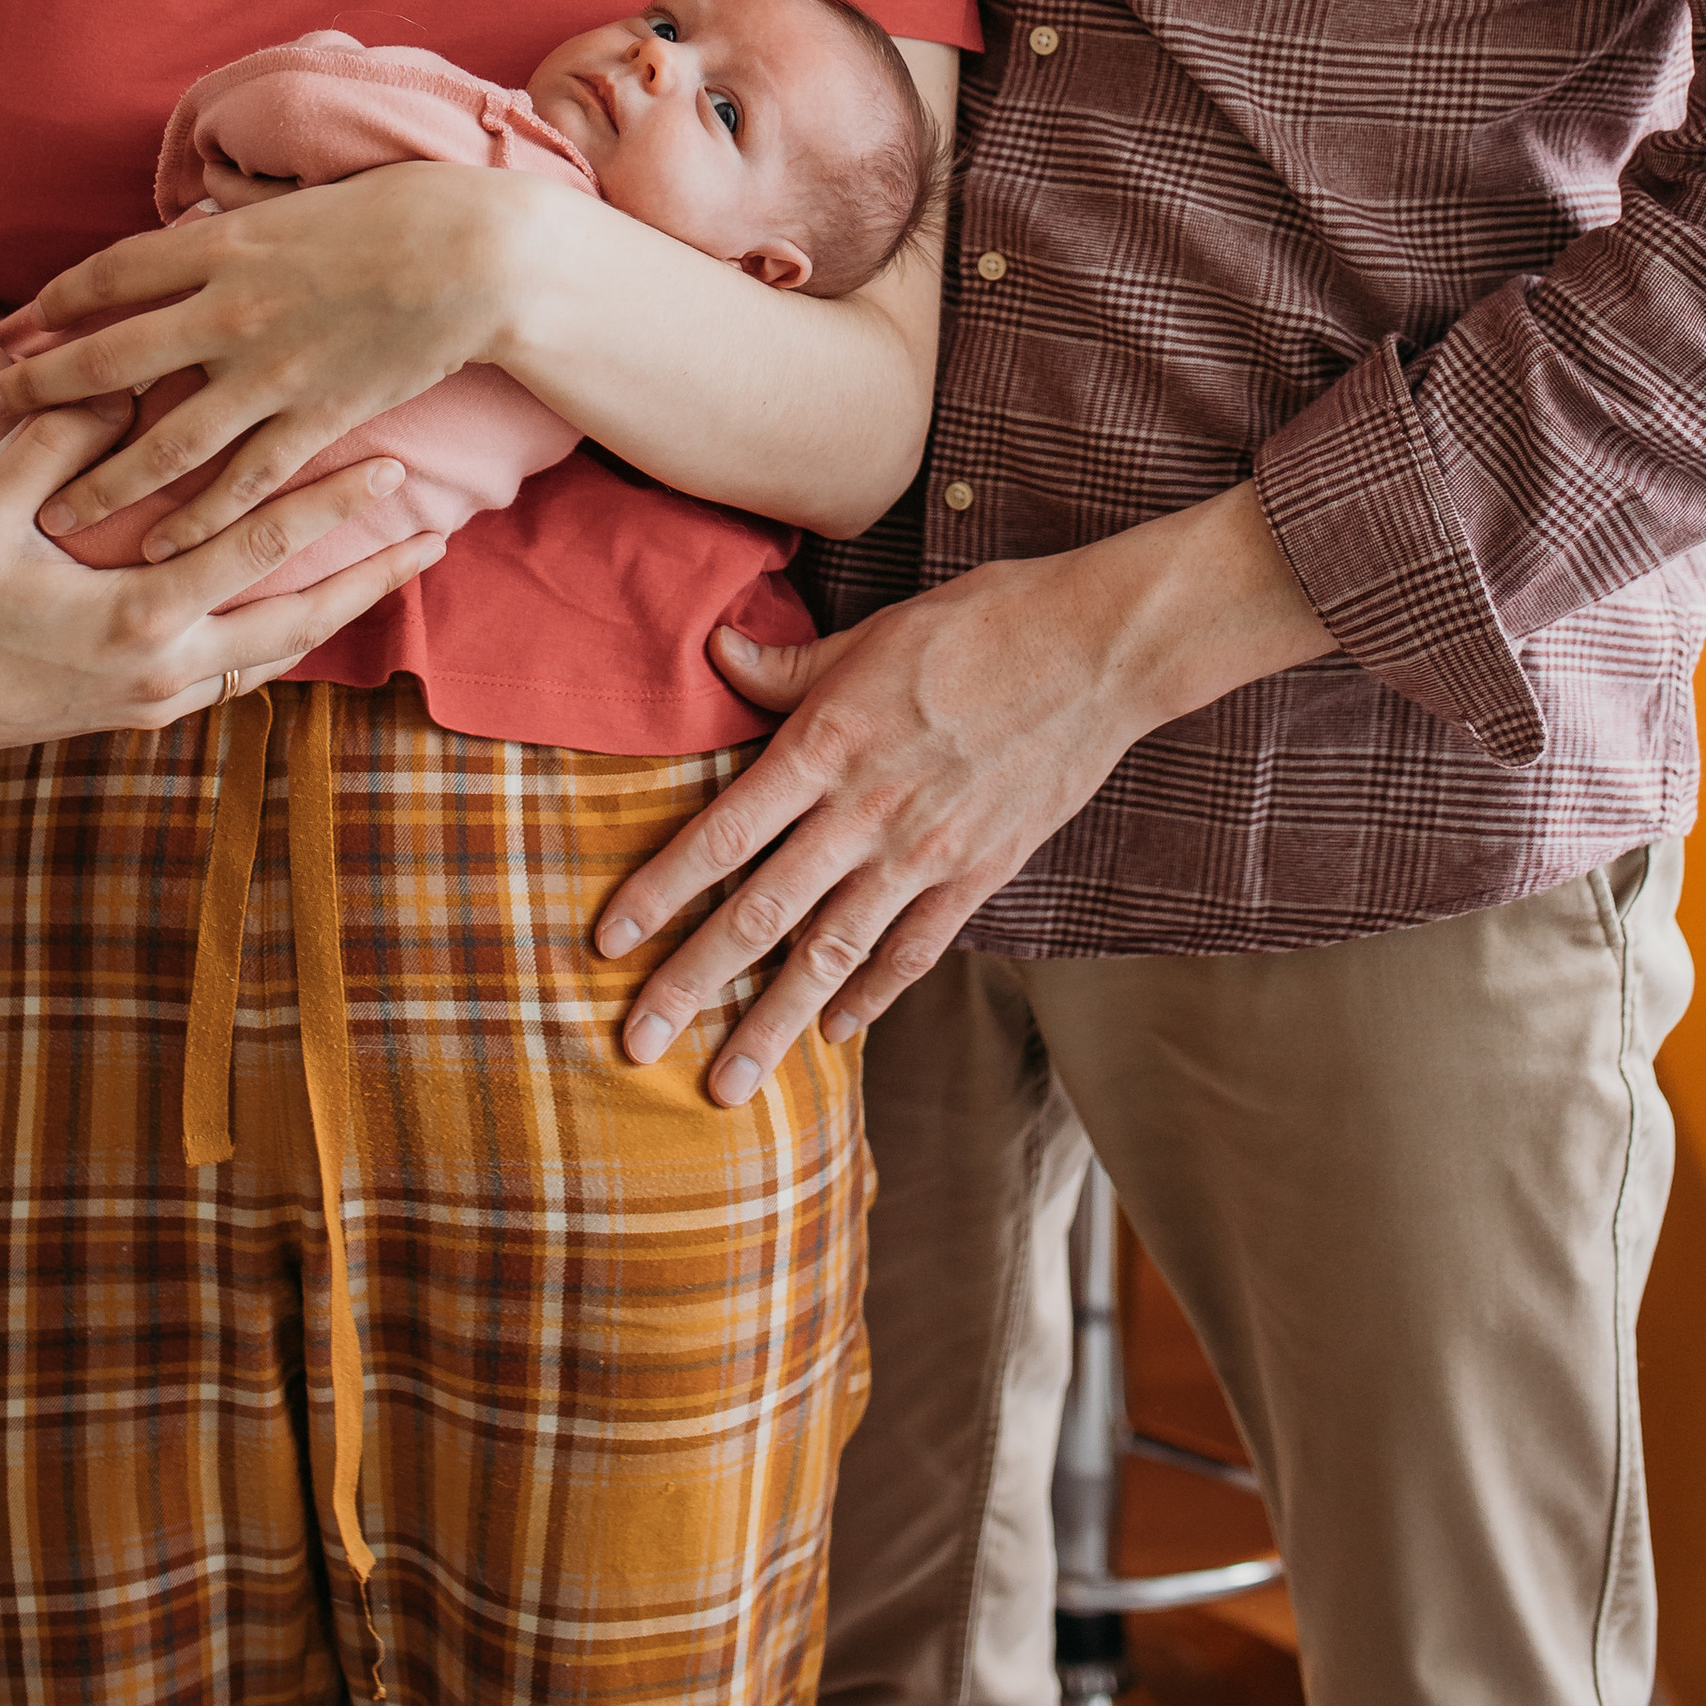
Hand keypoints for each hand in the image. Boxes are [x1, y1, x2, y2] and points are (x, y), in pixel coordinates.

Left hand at [0, 165, 517, 560]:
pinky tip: (156, 544)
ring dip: (102, 479)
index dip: (55, 302)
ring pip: (164, 439)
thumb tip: (194, 226)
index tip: (18, 323)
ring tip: (53, 510)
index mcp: (223, 246)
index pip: (110, 274)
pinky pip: (242, 480)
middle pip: (110, 358)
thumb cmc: (401, 207)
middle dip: (41, 386)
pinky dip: (196, 516)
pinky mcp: (317, 419)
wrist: (479, 255)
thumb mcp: (300, 199)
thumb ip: (238, 225)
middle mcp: (231, 311)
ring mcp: (272, 373)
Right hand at [0, 389, 444, 752]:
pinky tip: (318, 604)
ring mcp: (161, 699)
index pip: (257, 554)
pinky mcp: (150, 710)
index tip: (391, 469)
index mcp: (135, 618)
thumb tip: (122, 376)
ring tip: (397, 567)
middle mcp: (164, 670)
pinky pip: (242, 671)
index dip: (327, 509)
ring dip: (338, 610)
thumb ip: (58, 440)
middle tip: (438, 536)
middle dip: (371, 579)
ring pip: (278, 653)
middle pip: (298, 622)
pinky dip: (287, 635)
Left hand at [593, 487, 1336, 1102]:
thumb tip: (715, 652)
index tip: (607, 941)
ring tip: (725, 1083)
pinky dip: (869, 999)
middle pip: (760, 914)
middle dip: (691, 985)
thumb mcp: (870, 630)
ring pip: (830, 956)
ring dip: (770, 1024)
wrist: (1098, 650)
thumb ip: (787, 663)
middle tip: (635, 1044)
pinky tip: (832, 1034)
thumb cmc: (981, 622)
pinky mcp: (978, 874)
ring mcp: (925, 853)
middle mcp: (865, 811)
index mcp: (826, 742)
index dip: (660, 890)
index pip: (721, 833)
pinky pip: (912, 953)